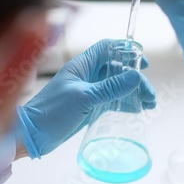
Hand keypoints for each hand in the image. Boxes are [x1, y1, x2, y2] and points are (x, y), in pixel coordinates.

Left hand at [16, 39, 155, 158]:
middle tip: (150, 94)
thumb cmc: (53, 111)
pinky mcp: (90, 108)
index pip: (107, 49)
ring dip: (133, 93)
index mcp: (82, 66)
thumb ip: (111, 88)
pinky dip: (125, 104)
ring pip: (117, 87)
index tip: (142, 62)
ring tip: (149, 104)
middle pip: (117, 70)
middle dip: (136, 79)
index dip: (125, 50)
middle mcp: (87, 76)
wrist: (33, 135)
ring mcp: (89, 92)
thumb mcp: (84, 98)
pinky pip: (112, 101)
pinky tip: (137, 110)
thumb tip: (136, 77)